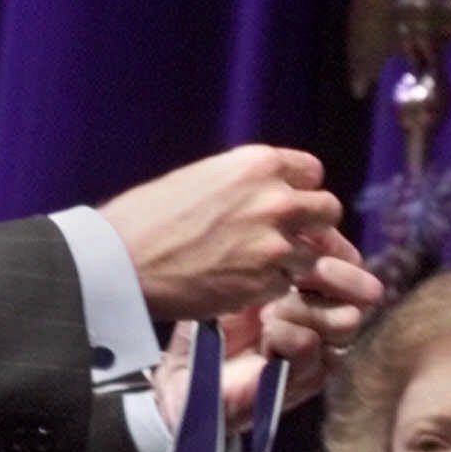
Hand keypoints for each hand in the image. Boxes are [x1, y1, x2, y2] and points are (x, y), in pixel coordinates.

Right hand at [99, 144, 348, 320]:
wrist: (123, 261)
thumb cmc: (148, 216)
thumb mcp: (201, 177)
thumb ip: (245, 182)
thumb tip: (271, 192)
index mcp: (258, 164)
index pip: (312, 171)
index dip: (301, 188)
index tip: (289, 202)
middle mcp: (276, 200)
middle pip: (327, 210)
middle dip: (312, 224)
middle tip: (287, 237)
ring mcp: (275, 245)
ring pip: (313, 253)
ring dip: (292, 260)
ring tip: (257, 264)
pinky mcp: (265, 283)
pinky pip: (287, 285)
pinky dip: (271, 287)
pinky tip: (241, 283)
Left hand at [151, 233, 382, 430]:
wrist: (188, 376)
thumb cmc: (210, 322)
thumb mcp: (240, 277)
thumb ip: (273, 250)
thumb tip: (298, 213)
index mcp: (311, 292)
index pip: (351, 266)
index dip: (338, 252)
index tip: (313, 237)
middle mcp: (322, 321)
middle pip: (363, 292)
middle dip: (338, 276)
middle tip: (310, 270)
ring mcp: (318, 353)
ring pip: (348, 321)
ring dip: (311, 307)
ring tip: (274, 308)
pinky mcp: (302, 382)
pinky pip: (312, 347)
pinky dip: (290, 334)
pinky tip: (268, 334)